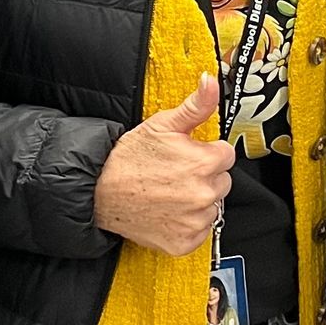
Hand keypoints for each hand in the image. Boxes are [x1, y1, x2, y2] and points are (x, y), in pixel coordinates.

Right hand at [93, 74, 234, 257]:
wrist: (98, 192)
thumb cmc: (128, 159)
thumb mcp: (162, 124)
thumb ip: (195, 106)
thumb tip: (211, 82)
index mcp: (203, 163)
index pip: (226, 155)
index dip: (207, 153)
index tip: (189, 155)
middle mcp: (204, 194)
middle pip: (222, 181)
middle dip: (204, 176)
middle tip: (176, 174)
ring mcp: (195, 221)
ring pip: (212, 207)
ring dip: (197, 201)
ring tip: (169, 193)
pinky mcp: (184, 242)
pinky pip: (199, 231)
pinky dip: (187, 223)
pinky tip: (168, 211)